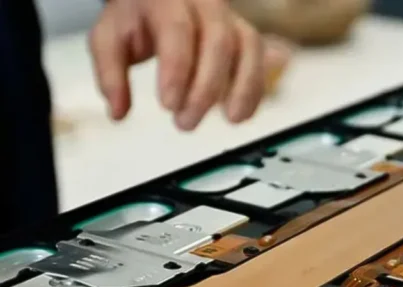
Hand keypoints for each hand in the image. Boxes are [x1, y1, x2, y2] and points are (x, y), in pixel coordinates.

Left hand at [89, 0, 264, 130]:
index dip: (177, 70)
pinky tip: (241, 114)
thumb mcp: (110, 39)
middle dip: (206, 88)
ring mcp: (227, 15)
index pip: (177, 30)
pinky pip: (258, 57)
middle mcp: (202, 2)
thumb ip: (111, 74)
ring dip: (242, 88)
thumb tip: (118, 113)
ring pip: (247, 46)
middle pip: (218, 41)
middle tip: (185, 123)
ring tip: (230, 119)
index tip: (168, 106)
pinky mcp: (242, 32)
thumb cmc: (134, 20)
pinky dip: (255, 88)